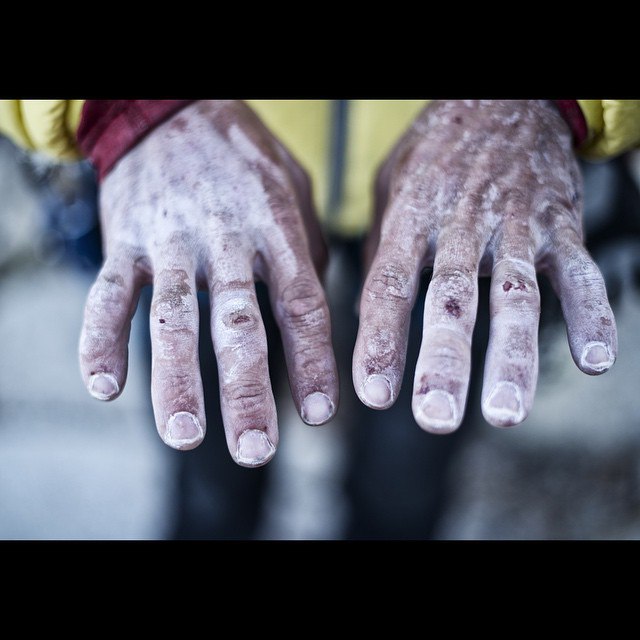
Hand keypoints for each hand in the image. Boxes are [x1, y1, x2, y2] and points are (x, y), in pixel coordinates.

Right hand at [79, 100, 337, 465]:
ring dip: (175, 381)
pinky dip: (99, 339)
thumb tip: (313, 324)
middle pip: (238, 323)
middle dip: (246, 391)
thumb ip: (305, 255)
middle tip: (255, 450)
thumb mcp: (295, 193)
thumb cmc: (246, 163)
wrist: (174, 108)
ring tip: (184, 436)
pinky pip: (107, 294)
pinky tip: (103, 386)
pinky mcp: (125, 240)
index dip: (312, 360)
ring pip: (173, 318)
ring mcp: (171, 240)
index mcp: (277, 228)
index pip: (301, 304)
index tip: (320, 415)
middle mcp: (226, 239)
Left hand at [353, 100, 616, 431]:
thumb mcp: (391, 189)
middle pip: (451, 299)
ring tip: (506, 413)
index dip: (382, 341)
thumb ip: (383, 252)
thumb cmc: (436, 154)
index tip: (376, 395)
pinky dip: (591, 314)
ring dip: (512, 356)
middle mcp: (460, 226)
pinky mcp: (559, 225)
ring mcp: (515, 226)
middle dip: (444, 361)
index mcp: (411, 219)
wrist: (502, 100)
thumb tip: (362, 316)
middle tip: (436, 417)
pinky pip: (579, 272)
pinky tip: (596, 360)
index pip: (391, 286)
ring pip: (516, 294)